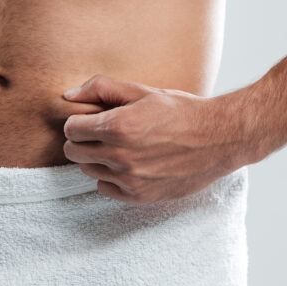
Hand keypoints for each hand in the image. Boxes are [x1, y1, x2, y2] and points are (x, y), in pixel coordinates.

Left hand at [62, 74, 252, 204]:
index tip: (90, 119)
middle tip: (101, 133)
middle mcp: (120, 156)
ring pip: (88, 170)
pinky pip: (104, 188)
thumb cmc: (179, 110)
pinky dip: (110, 177)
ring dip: (96, 158)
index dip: (78, 122)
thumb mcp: (141, 91)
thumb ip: (100, 88)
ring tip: (120, 146)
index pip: (70, 129)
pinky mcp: (139, 197)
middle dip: (81, 140)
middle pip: (73, 152)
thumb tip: (68, 95)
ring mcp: (130, 180)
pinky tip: (129, 164)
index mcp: (118, 127)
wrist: (218, 138)